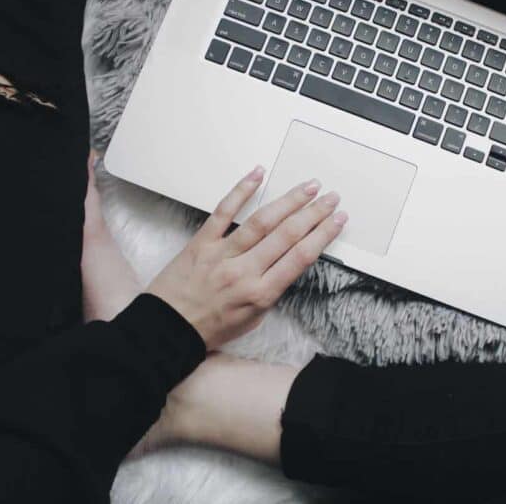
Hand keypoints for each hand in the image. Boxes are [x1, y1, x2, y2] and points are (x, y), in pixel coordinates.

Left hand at [147, 166, 346, 348]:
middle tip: (330, 197)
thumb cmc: (210, 327)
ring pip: (262, 221)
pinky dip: (241, 190)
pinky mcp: (202, 242)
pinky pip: (223, 211)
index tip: (338, 219)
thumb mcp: (253, 319)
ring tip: (307, 187)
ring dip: (288, 201)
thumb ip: (272, 290)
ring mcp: (222, 254)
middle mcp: (244, 272)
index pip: (300, 257)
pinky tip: (257, 175)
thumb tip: (291, 262)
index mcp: (260, 293)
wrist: (167, 330)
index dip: (323, 235)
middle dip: (313, 213)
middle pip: (287, 235)